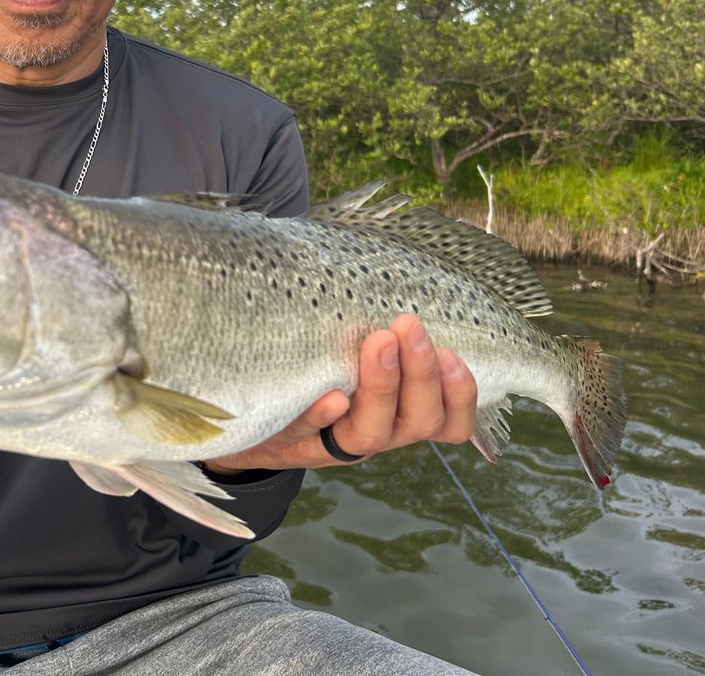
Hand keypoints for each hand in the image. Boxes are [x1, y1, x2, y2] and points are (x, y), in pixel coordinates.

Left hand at [203, 314, 476, 472]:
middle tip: (408, 326)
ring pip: (371, 434)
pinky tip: (331, 395)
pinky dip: (321, 415)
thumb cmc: (315, 370)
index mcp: (399, 414)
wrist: (244, 417)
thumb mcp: (353, 352)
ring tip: (378, 342)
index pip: (450, 421)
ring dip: (381, 387)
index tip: (452, 353)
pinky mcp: (289, 440)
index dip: (460, 394)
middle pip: (417, 422)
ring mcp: (332, 441)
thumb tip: (401, 261)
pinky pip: (304, 432)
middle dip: (420, 374)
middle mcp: (375, 433)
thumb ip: (382, 325)